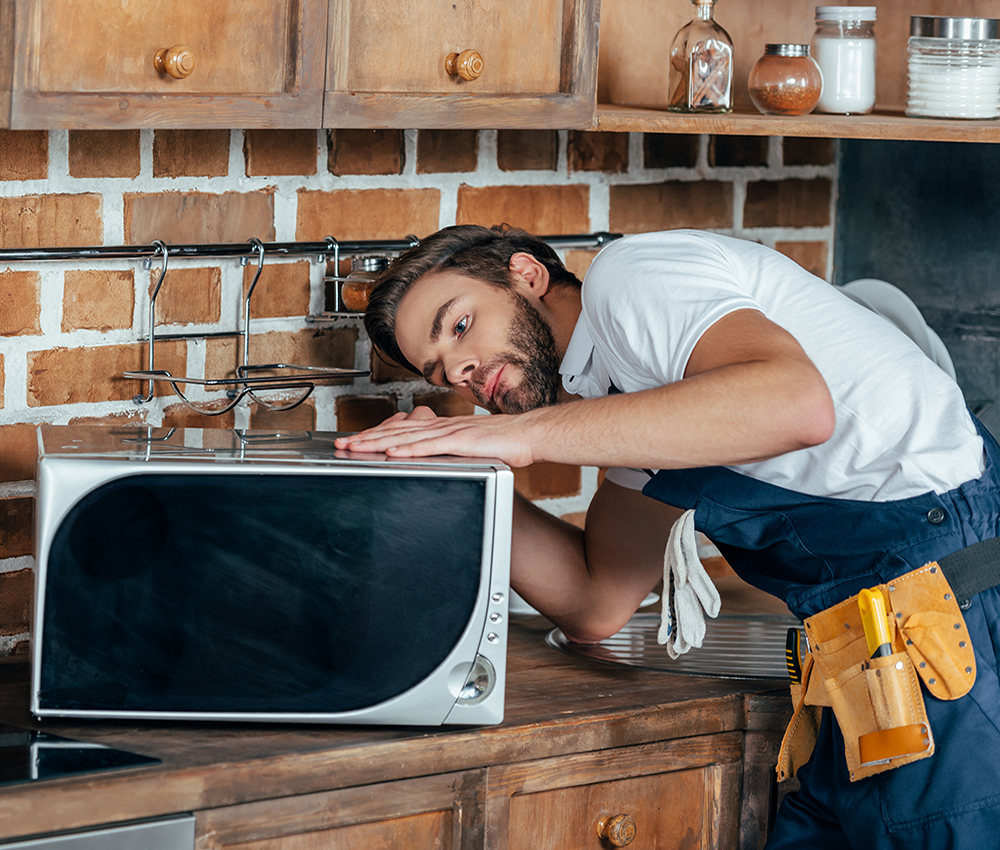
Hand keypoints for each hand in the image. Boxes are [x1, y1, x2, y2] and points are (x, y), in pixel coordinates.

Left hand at [333, 406, 535, 466]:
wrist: (527, 434)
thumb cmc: (504, 442)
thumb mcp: (470, 446)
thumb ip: (449, 450)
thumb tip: (433, 457)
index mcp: (441, 428)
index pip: (401, 432)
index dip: (376, 436)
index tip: (354, 441)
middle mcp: (441, 427)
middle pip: (397, 433)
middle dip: (367, 439)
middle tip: (341, 444)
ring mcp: (450, 433)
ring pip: (407, 438)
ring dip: (379, 443)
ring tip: (357, 448)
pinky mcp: (462, 442)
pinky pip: (432, 447)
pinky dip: (410, 450)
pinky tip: (394, 453)